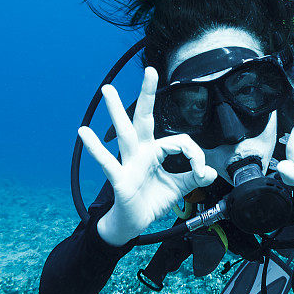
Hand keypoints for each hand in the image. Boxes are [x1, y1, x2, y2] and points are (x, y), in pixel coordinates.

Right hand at [79, 67, 216, 245]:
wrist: (134, 222)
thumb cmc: (152, 200)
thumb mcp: (179, 187)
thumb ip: (194, 177)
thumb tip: (210, 171)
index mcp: (154, 151)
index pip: (179, 142)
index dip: (194, 154)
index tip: (201, 170)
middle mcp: (140, 152)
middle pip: (143, 118)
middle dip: (147, 94)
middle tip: (149, 71)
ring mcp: (128, 163)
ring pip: (124, 133)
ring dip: (116, 111)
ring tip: (107, 89)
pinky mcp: (120, 179)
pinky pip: (108, 163)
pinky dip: (96, 148)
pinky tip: (84, 132)